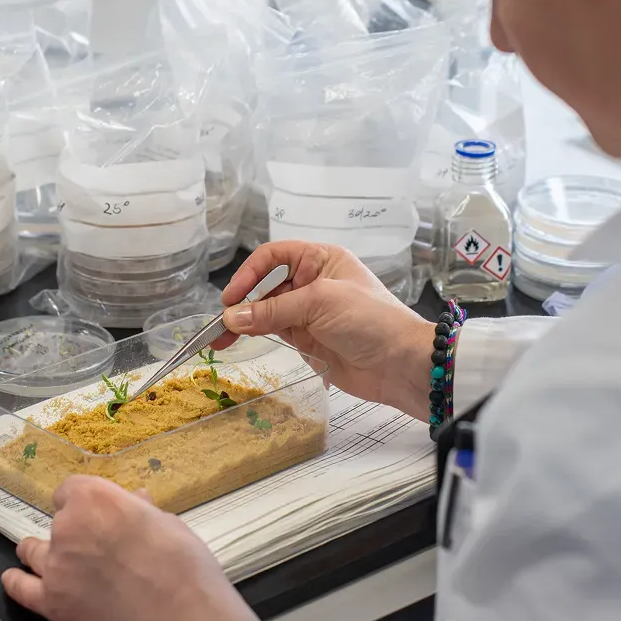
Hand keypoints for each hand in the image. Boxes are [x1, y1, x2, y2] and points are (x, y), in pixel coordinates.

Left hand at [1, 476, 257, 620]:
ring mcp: (55, 566)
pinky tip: (14, 577)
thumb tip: (136, 501)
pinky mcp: (52, 603)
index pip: (71, 490)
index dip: (83, 501)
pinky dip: (16, 581)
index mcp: (95, 498)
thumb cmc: (183, 563)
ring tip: (49, 557)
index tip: (95, 512)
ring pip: (33, 551)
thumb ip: (141, 512)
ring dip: (41, 552)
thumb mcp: (168, 524)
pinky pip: (21, 588)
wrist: (181, 617)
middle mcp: (67, 526)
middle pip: (57, 521)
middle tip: (94, 545)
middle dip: (73, 530)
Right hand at [216, 241, 435, 419]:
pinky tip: (239, 341)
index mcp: (321, 260)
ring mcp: (309, 312)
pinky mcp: (307, 339)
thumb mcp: (321, 303)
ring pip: (266, 312)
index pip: (274, 256)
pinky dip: (255, 336)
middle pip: (266, 285)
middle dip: (243, 301)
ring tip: (221, 338)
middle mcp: (312, 282)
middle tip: (221, 322)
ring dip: (244, 322)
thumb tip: (233, 316)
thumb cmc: (370, 319)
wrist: (399, 364)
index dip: (250, 273)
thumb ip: (274, 310)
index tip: (232, 297)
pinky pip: (274, 332)